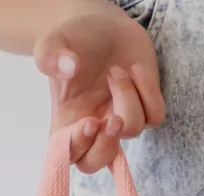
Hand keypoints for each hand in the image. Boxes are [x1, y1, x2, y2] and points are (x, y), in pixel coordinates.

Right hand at [34, 5, 164, 171]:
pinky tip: (136, 69)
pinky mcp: (145, 110)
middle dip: (107, 145)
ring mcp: (120, 121)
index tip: (88, 122)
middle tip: (113, 119)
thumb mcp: (53, 41)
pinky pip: (154, 116)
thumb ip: (48, 54)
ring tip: (115, 69)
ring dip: (126, 96)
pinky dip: (149, 91)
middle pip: (97, 161)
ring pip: (132, 129)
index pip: (68, 154)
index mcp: (66, 122)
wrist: (104, 25)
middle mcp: (93, 128)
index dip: (78, 147)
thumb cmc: (75, 39)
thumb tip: (68, 67)